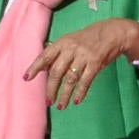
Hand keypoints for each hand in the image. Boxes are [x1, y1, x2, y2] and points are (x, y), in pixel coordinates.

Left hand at [24, 18, 138, 111]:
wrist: (112, 32)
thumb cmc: (88, 38)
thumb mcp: (70, 41)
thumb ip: (57, 54)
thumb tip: (43, 70)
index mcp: (62, 42)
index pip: (45, 56)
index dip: (35, 68)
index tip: (26, 79)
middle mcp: (71, 49)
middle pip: (56, 71)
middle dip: (51, 88)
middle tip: (48, 101)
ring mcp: (84, 56)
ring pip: (70, 79)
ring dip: (64, 94)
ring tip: (60, 105)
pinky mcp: (96, 63)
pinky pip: (86, 81)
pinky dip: (80, 92)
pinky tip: (76, 101)